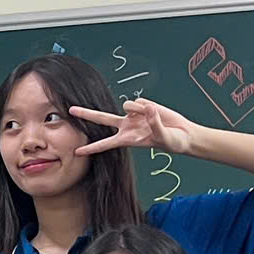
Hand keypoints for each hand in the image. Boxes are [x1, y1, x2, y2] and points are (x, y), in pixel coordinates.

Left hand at [71, 99, 197, 156]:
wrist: (183, 134)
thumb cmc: (172, 141)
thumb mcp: (163, 137)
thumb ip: (154, 124)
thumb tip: (147, 109)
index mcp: (127, 139)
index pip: (105, 144)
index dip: (92, 148)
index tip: (77, 152)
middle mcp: (126, 126)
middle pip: (102, 119)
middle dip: (86, 114)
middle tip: (70, 110)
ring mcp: (133, 115)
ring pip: (128, 105)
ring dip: (141, 110)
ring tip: (154, 119)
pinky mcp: (142, 105)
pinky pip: (141, 101)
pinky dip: (149, 106)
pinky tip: (156, 113)